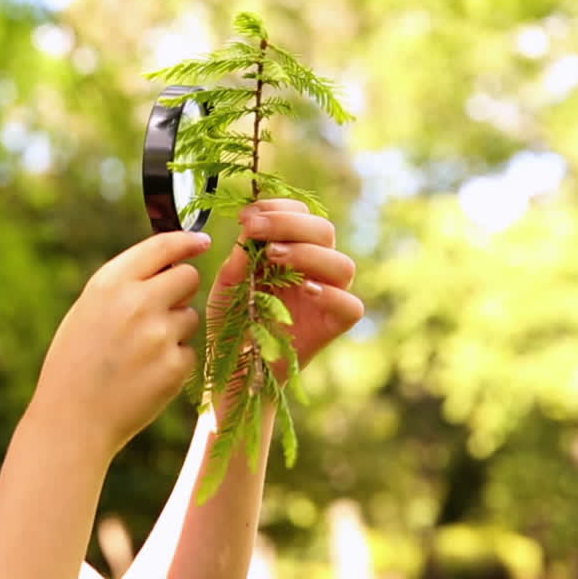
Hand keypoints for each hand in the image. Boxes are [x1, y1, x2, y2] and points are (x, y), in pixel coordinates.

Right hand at [32, 232, 211, 458]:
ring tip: (142, 352)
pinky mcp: (176, 367)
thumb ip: (124, 285)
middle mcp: (137, 303)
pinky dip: (174, 361)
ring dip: (176, 328)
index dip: (186, 241)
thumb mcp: (88, 310)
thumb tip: (169, 263)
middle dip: (181, 288)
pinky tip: (146, 376)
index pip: (162, 246)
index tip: (200, 241)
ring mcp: (160, 335)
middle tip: (162, 308)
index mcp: (109, 283)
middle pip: (188, 276)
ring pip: (192, 316)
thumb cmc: (75, 362)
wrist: (72, 419)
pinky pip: (190, 350)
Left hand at [207, 199, 364, 383]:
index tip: (246, 216)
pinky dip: (330, 294)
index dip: (278, 208)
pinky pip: (350, 305)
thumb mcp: (227, 285)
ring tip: (273, 256)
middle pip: (324, 231)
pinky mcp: (334, 325)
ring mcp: (328, 297)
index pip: (301, 214)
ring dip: (308, 252)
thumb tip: (249, 227)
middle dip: (289, 223)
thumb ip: (239, 258)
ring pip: (342, 264)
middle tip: (255, 229)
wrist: (234, 371)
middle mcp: (315, 270)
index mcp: (292, 252)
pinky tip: (303, 289)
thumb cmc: (231, 323)